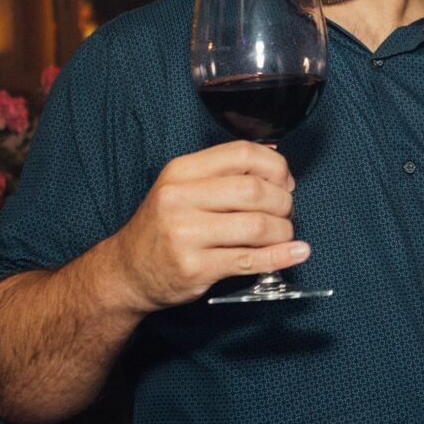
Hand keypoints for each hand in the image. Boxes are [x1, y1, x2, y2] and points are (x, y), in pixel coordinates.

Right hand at [105, 141, 302, 311]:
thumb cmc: (162, 227)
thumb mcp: (181, 188)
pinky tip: (296, 252)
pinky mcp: (195, 268)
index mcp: (181, 171)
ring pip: (257, 226)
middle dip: (283, 202)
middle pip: (254, 190)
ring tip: (283, 234)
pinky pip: (250, 260)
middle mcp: (180, 199)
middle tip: (286, 212)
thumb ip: (223, 175)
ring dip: (283, 231)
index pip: (242, 153)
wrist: (126, 271)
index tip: (285, 182)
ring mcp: (186, 234)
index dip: (275, 166)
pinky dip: (281, 256)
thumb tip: (279, 170)